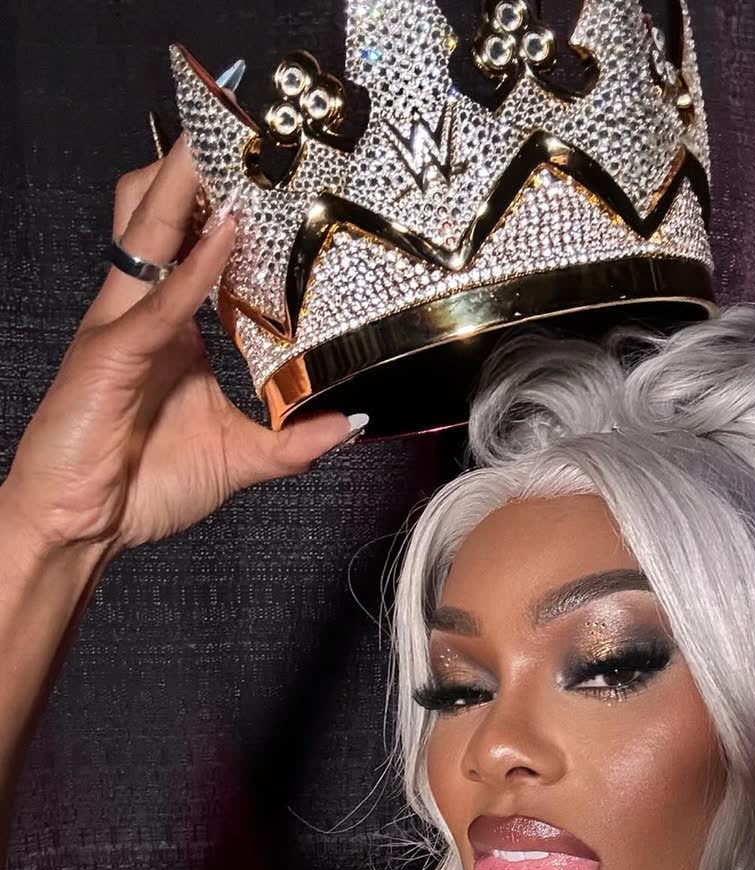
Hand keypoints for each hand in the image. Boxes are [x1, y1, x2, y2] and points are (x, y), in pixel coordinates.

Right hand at [3, 136, 355, 554]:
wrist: (83, 528)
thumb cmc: (142, 485)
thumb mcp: (239, 457)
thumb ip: (293, 440)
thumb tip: (349, 422)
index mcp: (170, 327)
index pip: (193, 245)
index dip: (227, 206)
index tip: (276, 179)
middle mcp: (143, 313)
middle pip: (159, 214)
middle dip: (196, 169)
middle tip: (247, 134)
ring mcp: (122, 326)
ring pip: (146, 231)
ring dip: (187, 188)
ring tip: (229, 148)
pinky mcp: (109, 354)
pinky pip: (157, 299)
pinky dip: (192, 265)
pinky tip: (224, 235)